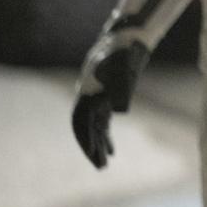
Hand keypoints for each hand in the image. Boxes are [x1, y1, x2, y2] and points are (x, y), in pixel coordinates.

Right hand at [72, 37, 149, 168]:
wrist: (125, 39)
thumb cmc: (124, 54)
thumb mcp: (124, 68)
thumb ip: (122, 88)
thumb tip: (120, 112)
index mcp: (88, 93)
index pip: (81, 122)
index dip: (85, 139)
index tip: (94, 154)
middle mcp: (88, 97)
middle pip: (86, 128)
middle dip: (91, 148)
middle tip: (101, 167)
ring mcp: (96, 97)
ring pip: (93, 126)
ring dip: (98, 144)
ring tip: (105, 163)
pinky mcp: (106, 96)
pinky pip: (100, 121)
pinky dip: (104, 135)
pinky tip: (111, 148)